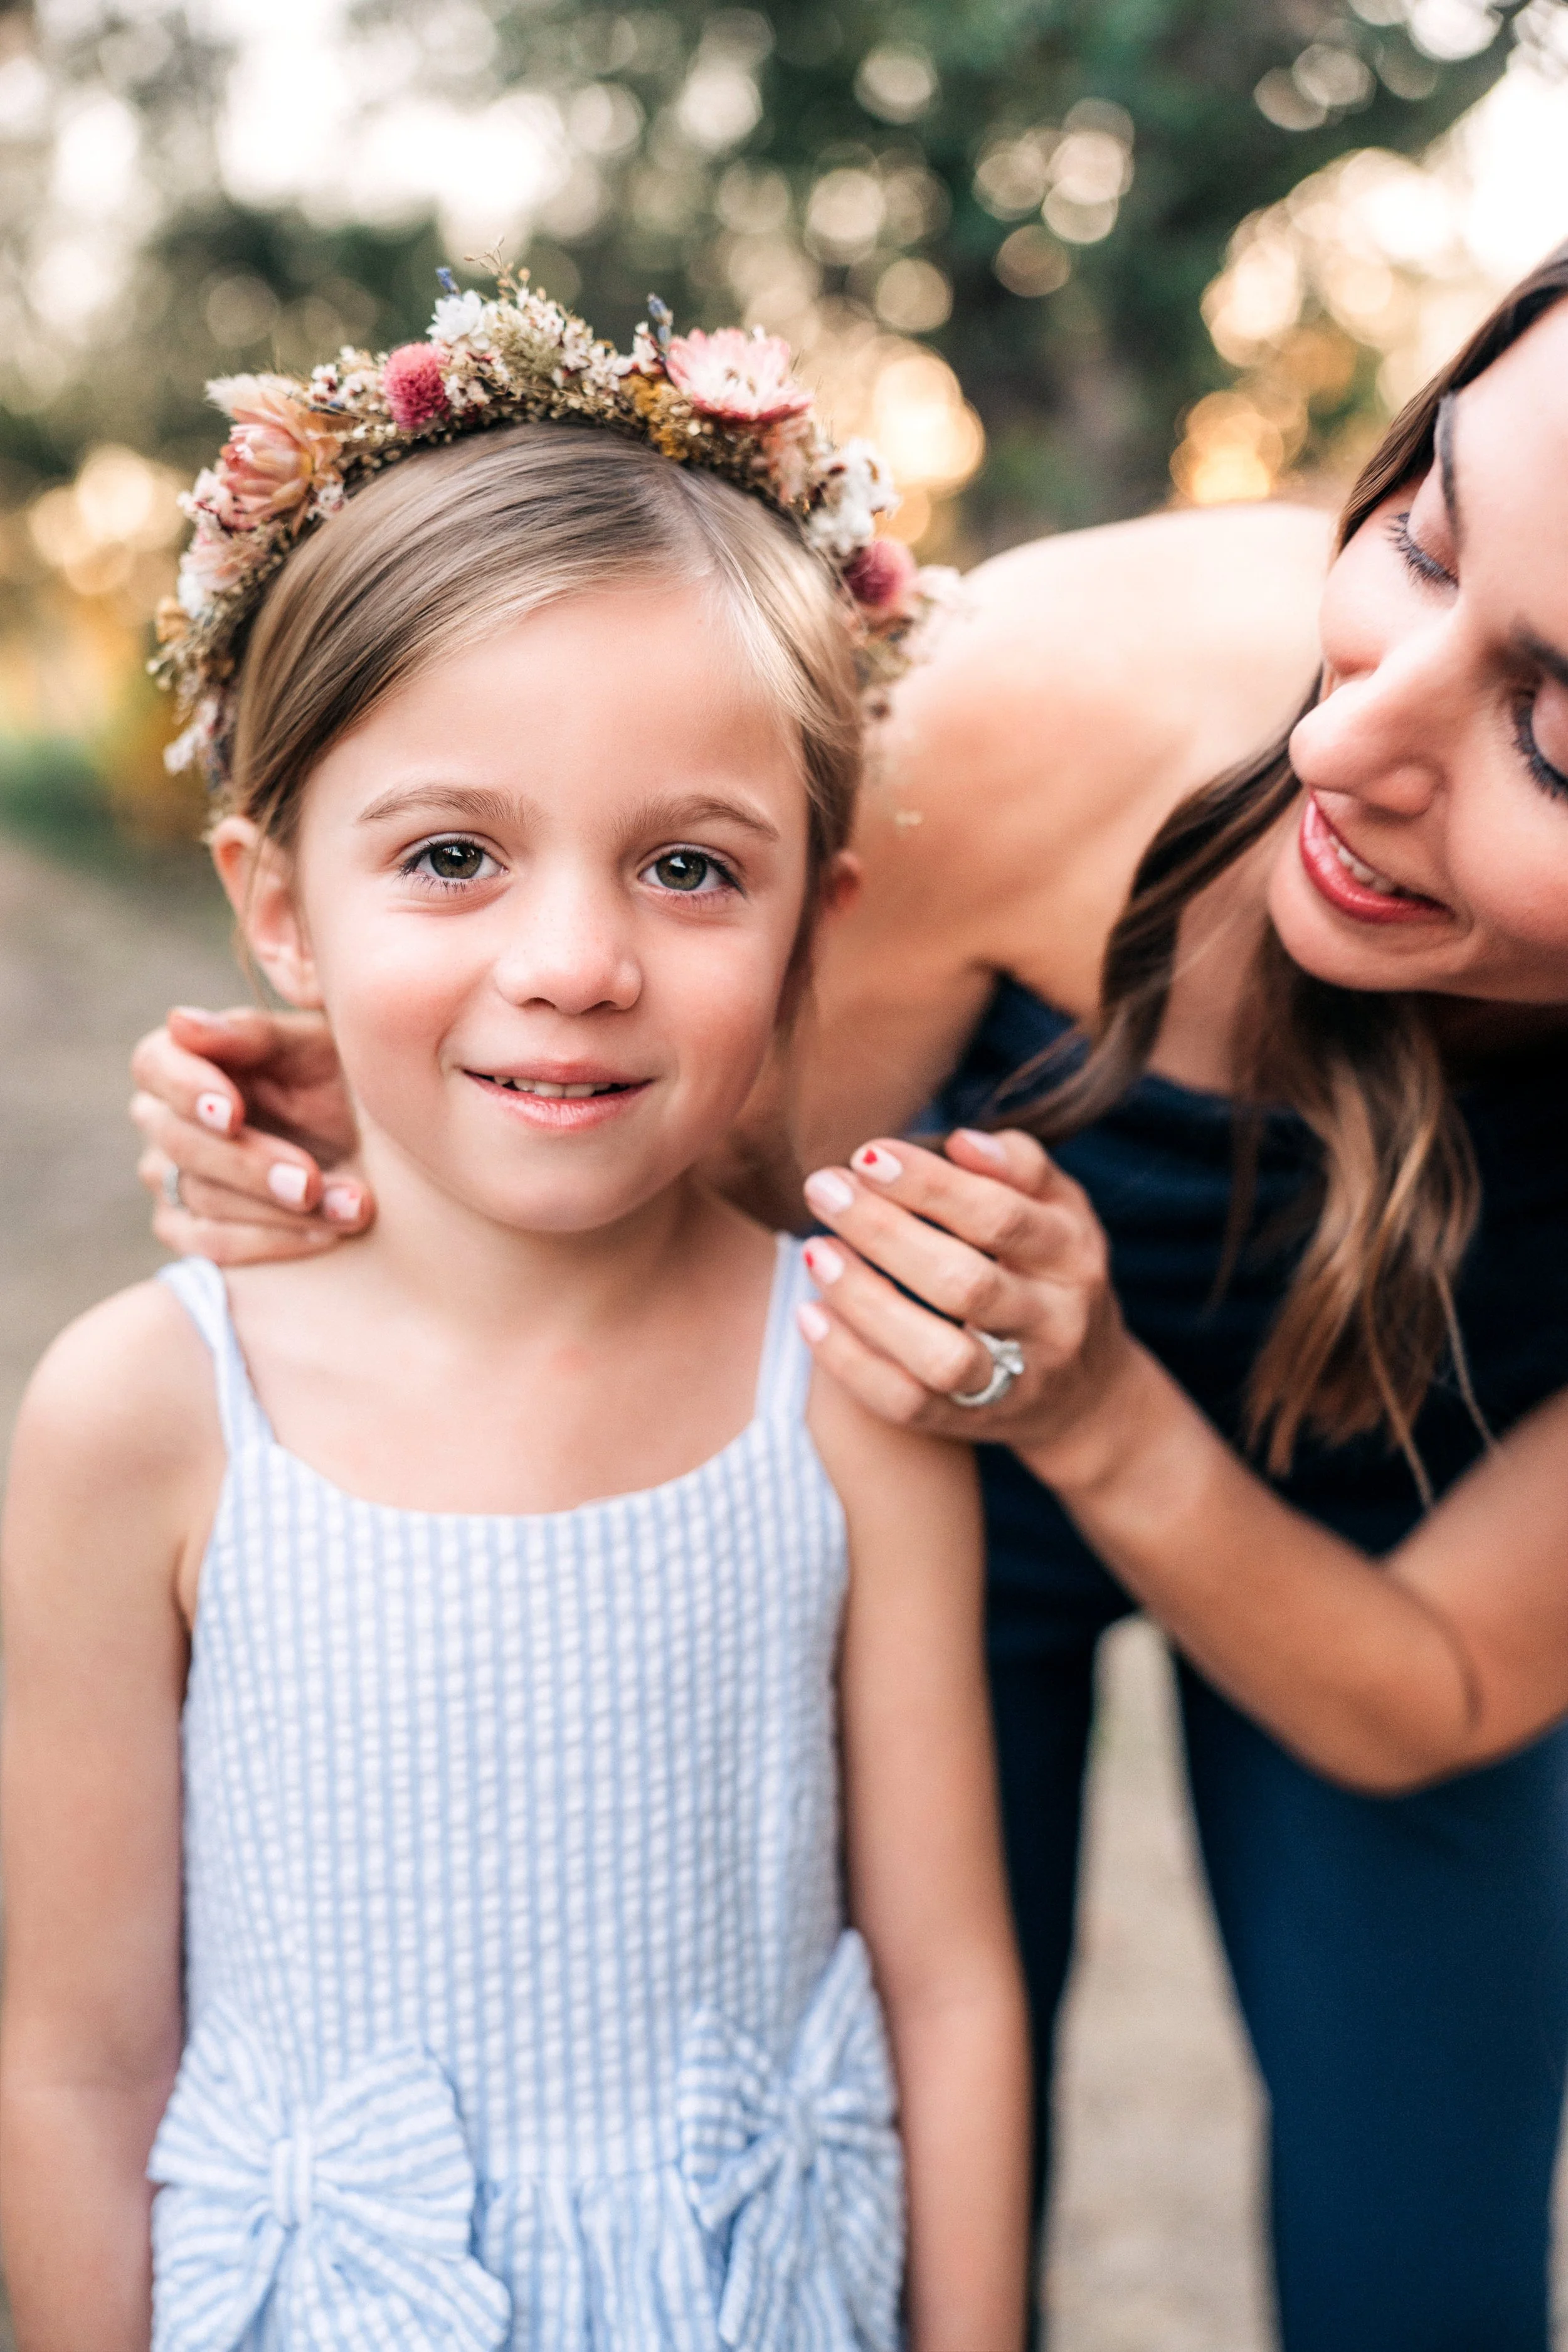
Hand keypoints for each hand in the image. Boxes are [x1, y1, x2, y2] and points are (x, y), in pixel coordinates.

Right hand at [129, 1006, 371, 1264]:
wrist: (372, 1143)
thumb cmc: (333, 1079)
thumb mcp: (310, 1047)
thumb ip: (251, 1034)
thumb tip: (180, 1022)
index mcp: (180, 1060)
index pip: (155, 1067)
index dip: (189, 1090)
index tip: (234, 1112)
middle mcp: (161, 1119)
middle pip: (183, 1144)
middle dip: (252, 1165)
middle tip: (310, 1182)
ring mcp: (169, 1179)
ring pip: (205, 1199)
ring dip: (282, 1209)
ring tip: (350, 1206)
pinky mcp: (189, 1230)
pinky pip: (213, 1244)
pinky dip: (273, 1242)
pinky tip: (327, 1234)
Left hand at [797, 1128, 1142, 1480]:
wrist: (1087, 1395)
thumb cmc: (1052, 1275)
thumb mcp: (1059, 1211)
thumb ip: (1019, 1166)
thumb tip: (961, 1142)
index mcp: (1073, 1255)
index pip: (999, 1217)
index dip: (929, 1185)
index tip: (867, 1155)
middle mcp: (1054, 1323)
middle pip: (964, 1285)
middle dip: (884, 1233)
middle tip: (823, 1189)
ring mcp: (1016, 1382)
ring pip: (939, 1357)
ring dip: (866, 1303)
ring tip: (815, 1251)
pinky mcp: (972, 1424)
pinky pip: (907, 1404)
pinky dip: (851, 1362)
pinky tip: (811, 1314)